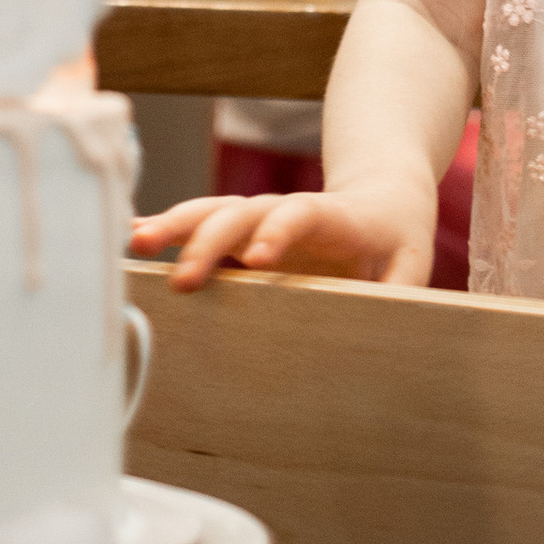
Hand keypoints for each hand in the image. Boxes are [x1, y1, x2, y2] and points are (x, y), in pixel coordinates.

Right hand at [132, 178, 434, 288]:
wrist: (381, 201)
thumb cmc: (395, 244)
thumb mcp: (410, 268)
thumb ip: (398, 296)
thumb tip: (386, 342)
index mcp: (333, 218)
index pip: (302, 214)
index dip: (281, 232)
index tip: (260, 260)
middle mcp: (288, 211)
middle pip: (245, 213)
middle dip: (210, 240)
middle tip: (181, 277)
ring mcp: (260, 219)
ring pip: (215, 213)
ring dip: (176, 226)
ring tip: (137, 243)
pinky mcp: (242, 233)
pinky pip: (201, 226)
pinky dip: (169, 228)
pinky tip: (133, 237)